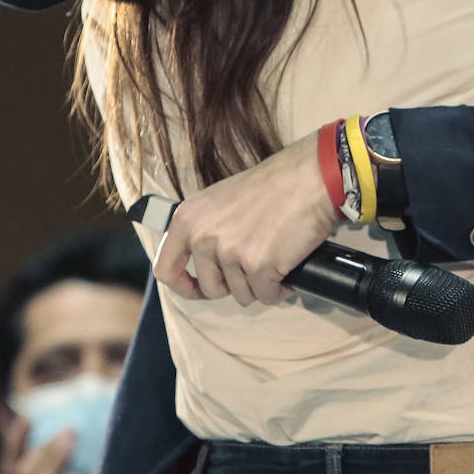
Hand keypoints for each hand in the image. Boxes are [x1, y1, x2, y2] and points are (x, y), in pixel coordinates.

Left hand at [153, 134, 336, 306]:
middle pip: (210, 288)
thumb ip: (205, 229)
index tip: (199, 289)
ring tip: (275, 258)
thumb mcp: (221, 200)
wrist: (309, 177)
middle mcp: (203, 236)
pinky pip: (266, 296)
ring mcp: (230, 253)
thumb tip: (204, 264)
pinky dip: (279, 288)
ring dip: (260, 284)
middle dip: (234, 284)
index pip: (165, 269)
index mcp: (188, 218)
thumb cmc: (273, 185)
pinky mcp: (258, 267)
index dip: (184, 286)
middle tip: (253, 266)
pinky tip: (287, 268)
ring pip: (241, 294)